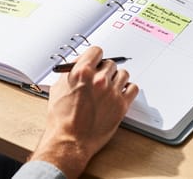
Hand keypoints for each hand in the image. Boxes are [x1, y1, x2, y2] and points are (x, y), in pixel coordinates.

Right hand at [29, 46, 137, 178]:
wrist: (69, 141)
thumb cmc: (61, 119)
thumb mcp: (59, 88)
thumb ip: (71, 72)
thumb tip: (81, 62)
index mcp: (82, 72)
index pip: (97, 51)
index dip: (95, 57)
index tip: (96, 62)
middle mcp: (99, 79)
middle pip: (110, 63)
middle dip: (105, 71)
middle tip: (100, 80)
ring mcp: (112, 92)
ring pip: (123, 74)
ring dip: (117, 79)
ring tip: (109, 89)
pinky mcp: (122, 105)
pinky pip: (133, 88)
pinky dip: (128, 89)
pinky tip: (119, 94)